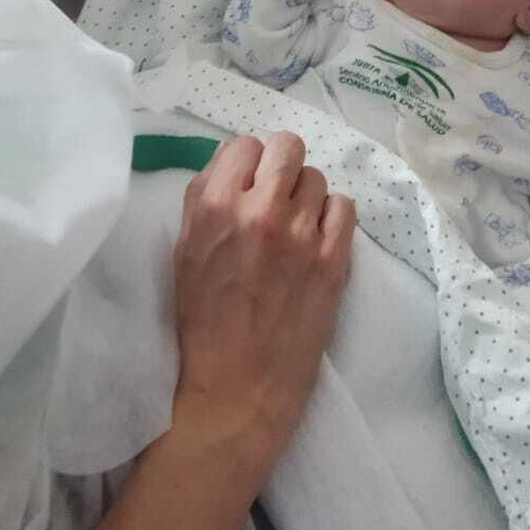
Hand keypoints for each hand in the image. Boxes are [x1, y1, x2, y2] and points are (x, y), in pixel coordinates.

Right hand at [171, 133, 354, 472]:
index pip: (243, 144)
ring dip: (305, 197)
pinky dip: (332, 218)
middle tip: (276, 196)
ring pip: (317, 178)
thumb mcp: (184, 251)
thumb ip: (205, 200)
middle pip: (287, 146)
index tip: (248, 185)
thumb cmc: (202, 321)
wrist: (237, 385)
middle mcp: (259, 210)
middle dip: (280, 166)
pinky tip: (318, 241)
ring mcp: (302, 234)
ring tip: (295, 229)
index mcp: (214, 206)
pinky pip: (345, 207)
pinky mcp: (334, 259)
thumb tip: (233, 165)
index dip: (247, 164)